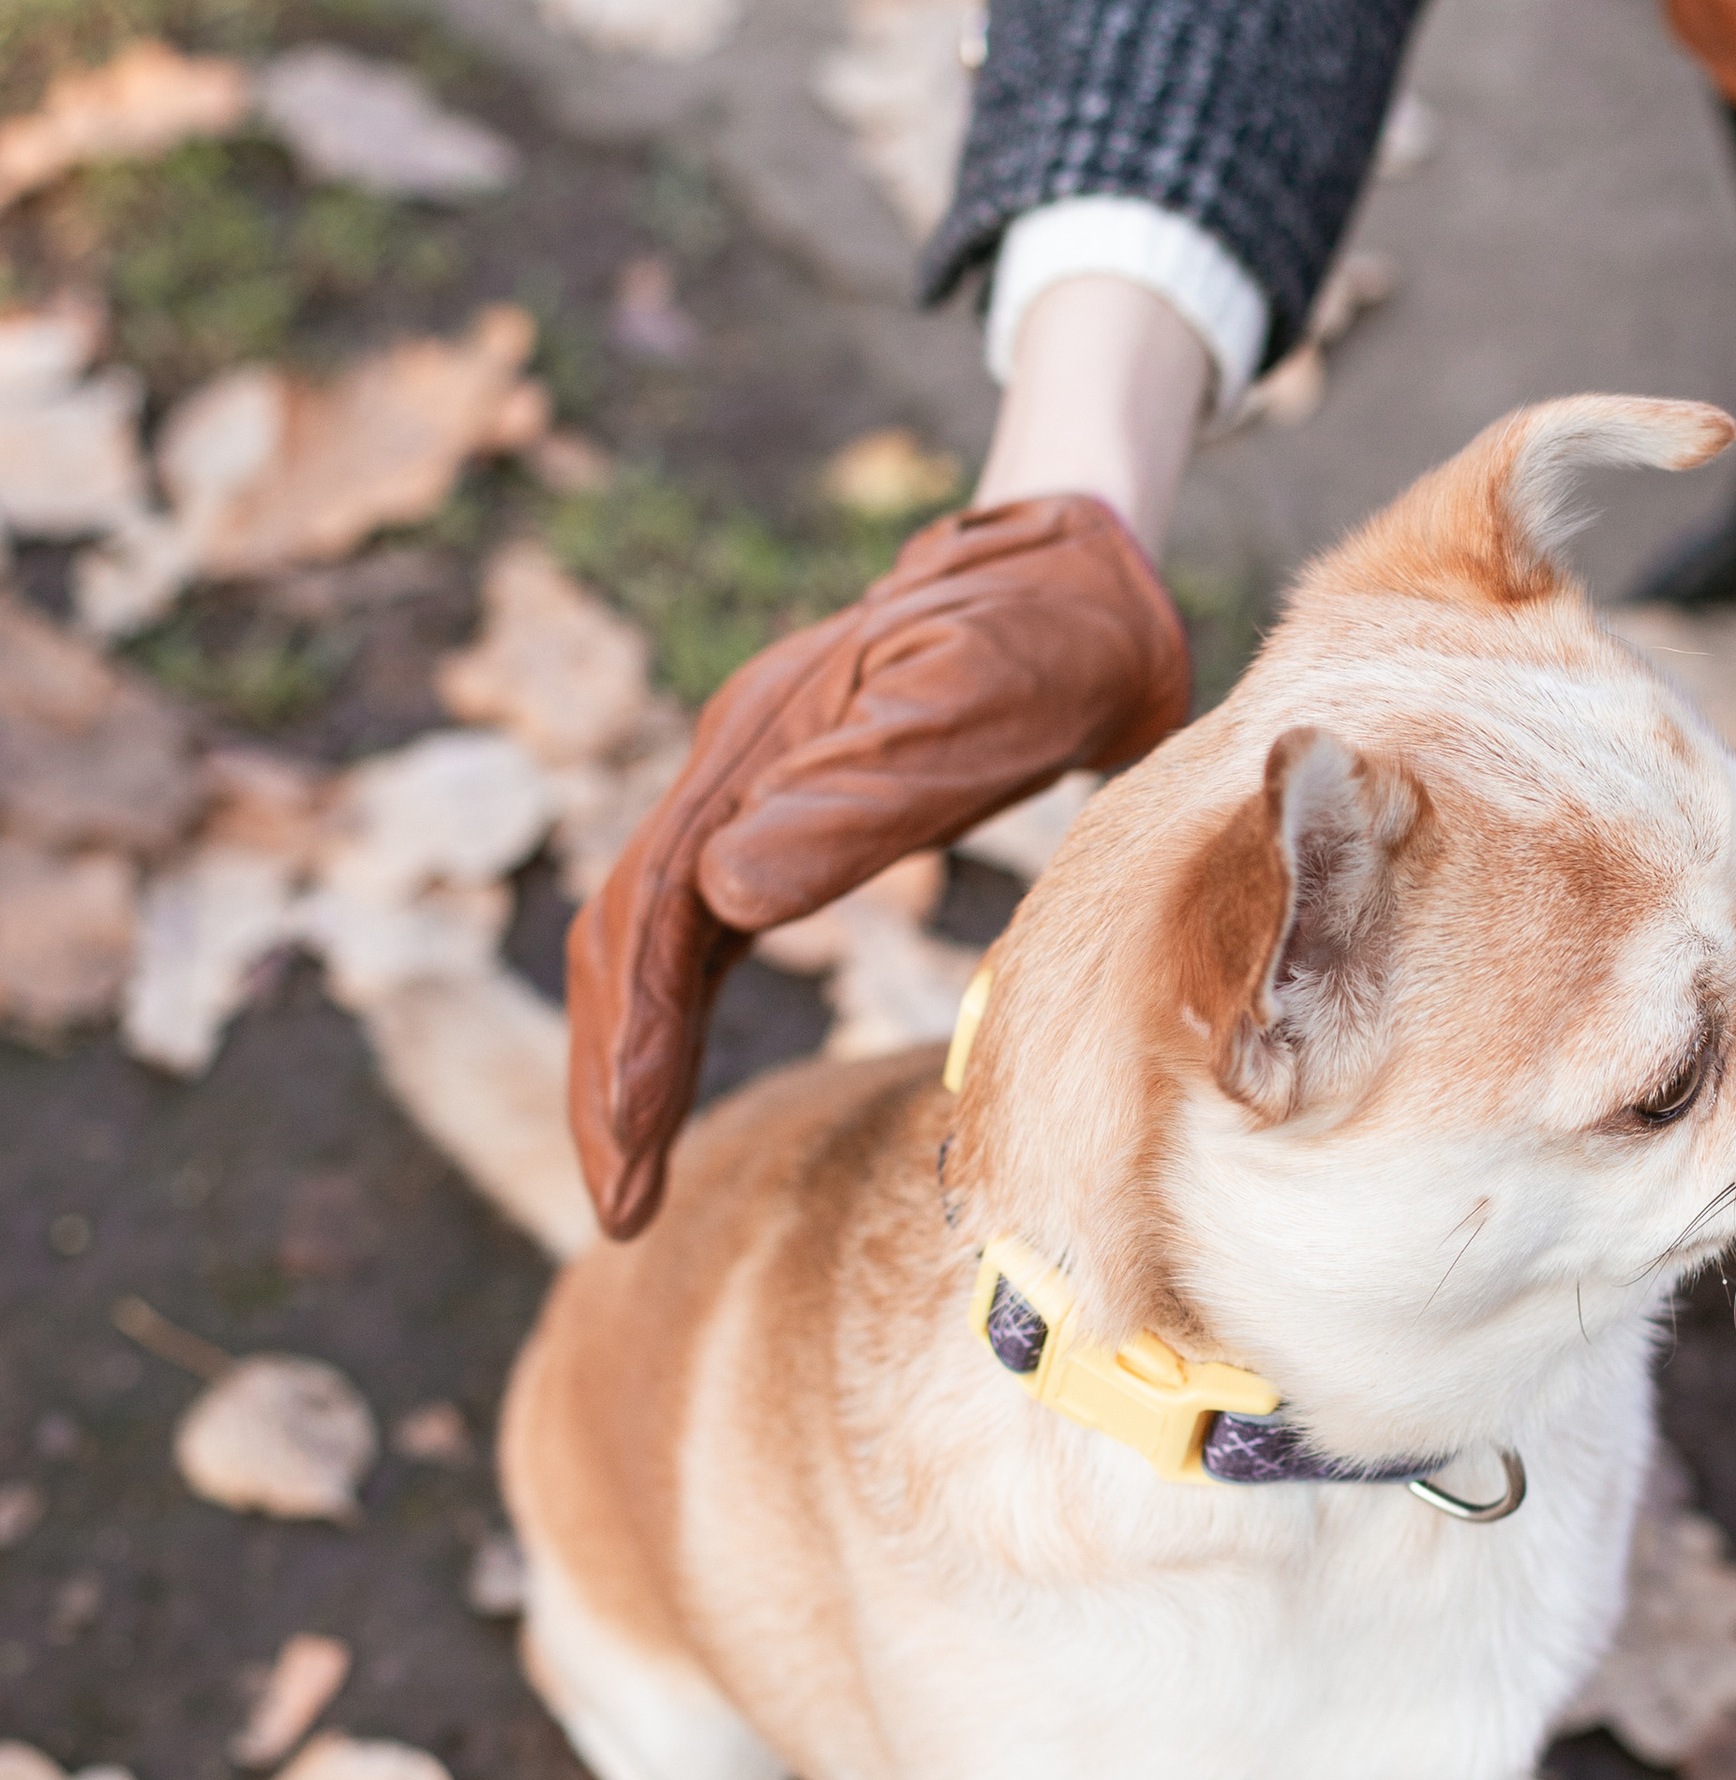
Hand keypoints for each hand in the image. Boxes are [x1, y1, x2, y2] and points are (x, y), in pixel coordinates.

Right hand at [567, 486, 1192, 1236]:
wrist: (1081, 571)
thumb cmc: (1047, 632)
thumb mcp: (978, 702)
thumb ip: (862, 794)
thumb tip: (726, 895)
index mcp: (756, 748)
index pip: (657, 914)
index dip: (635, 1035)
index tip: (626, 1143)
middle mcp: (731, 771)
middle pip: (625, 939)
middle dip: (610, 1076)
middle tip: (616, 1207)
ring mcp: (752, 792)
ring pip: (649, 942)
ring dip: (627, 1059)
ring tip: (624, 1179)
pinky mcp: (789, 816)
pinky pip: (697, 934)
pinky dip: (671, 1019)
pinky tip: (666, 1085)